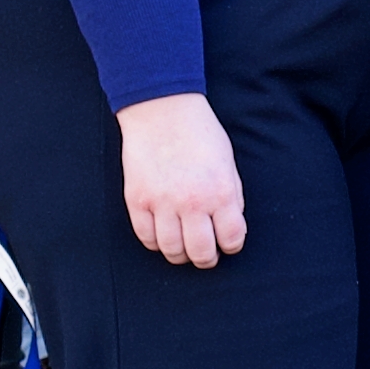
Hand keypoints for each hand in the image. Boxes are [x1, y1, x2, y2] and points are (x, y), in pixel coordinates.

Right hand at [116, 91, 245, 265]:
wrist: (162, 110)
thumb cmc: (199, 133)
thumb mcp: (227, 162)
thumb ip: (231, 196)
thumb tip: (230, 226)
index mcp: (220, 192)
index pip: (231, 239)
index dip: (232, 246)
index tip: (228, 243)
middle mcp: (192, 202)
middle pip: (201, 252)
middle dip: (207, 259)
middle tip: (206, 254)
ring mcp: (162, 203)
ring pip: (172, 250)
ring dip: (180, 254)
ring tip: (184, 247)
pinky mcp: (137, 200)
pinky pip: (146, 237)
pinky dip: (156, 242)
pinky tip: (163, 234)